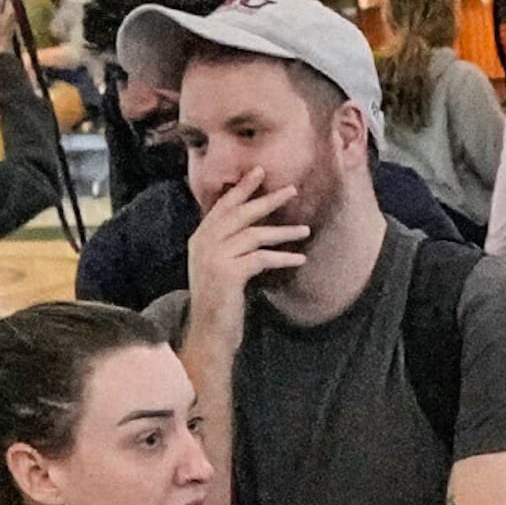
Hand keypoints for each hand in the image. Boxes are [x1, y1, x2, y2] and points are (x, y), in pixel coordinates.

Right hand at [185, 169, 312, 316]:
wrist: (209, 333)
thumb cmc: (219, 302)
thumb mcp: (219, 267)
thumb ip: (228, 245)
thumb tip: (254, 226)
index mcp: (200, 239)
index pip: (222, 206)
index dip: (241, 189)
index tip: (259, 171)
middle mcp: (203, 244)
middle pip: (240, 214)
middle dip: (267, 200)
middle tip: (291, 189)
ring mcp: (214, 257)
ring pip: (254, 234)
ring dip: (283, 232)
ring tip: (305, 230)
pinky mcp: (228, 273)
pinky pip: (261, 258)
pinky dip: (282, 257)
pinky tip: (299, 259)